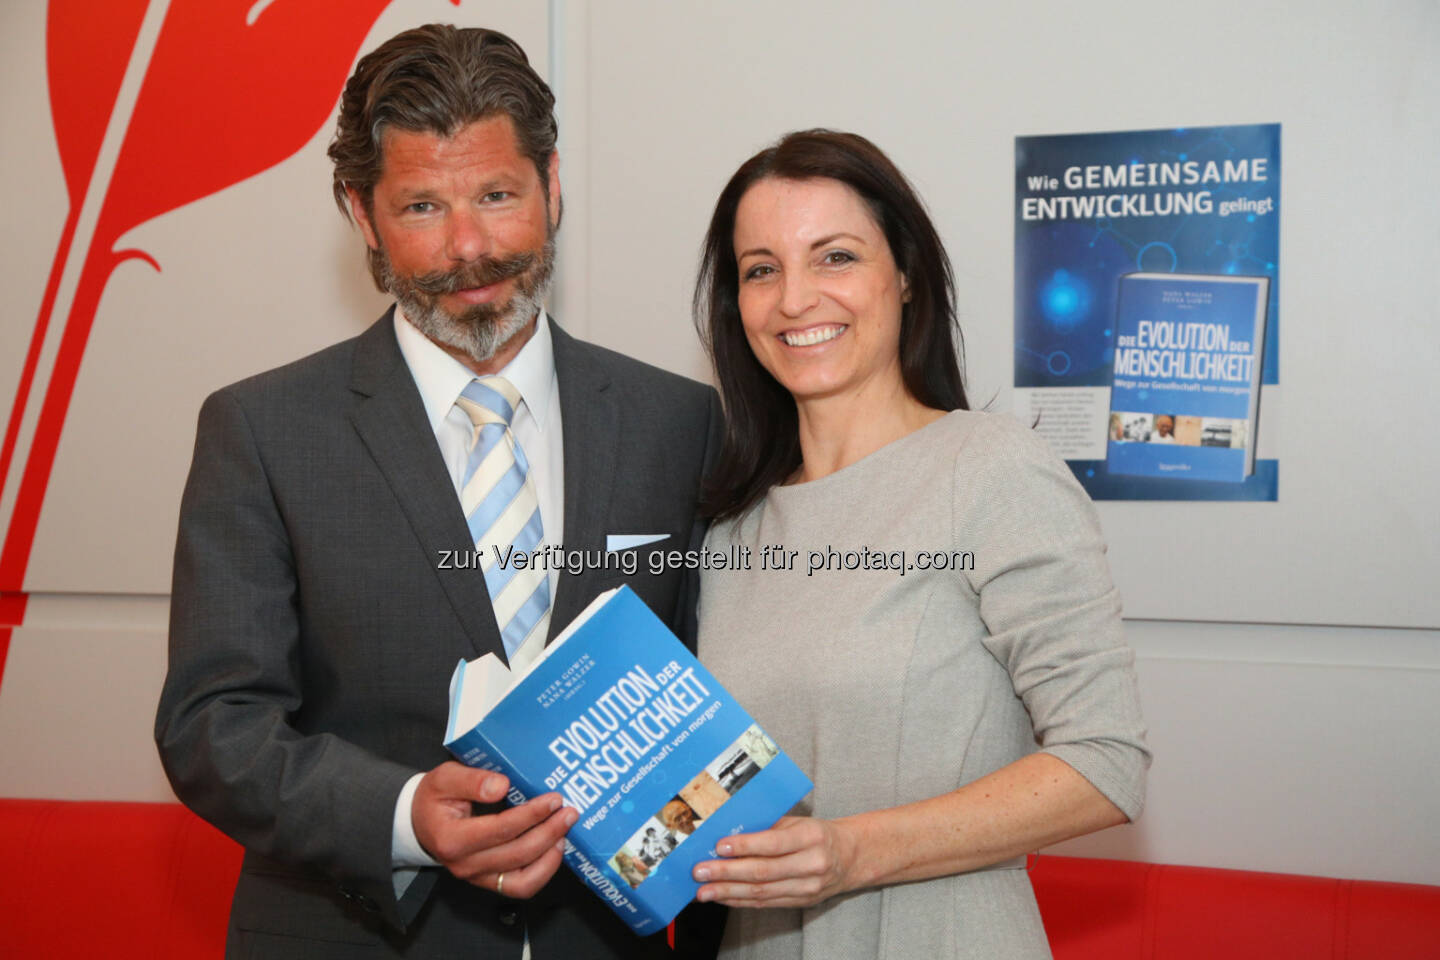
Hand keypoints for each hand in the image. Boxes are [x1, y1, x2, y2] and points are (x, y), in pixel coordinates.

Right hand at [412, 761, 575, 898]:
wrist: (421, 822)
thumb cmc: (434, 798)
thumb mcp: (444, 778)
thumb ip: (472, 780)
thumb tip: (502, 786)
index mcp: (452, 839)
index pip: (500, 829)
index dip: (530, 815)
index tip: (553, 799)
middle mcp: (464, 865)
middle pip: (516, 854)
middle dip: (548, 832)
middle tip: (568, 812)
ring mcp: (477, 877)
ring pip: (522, 880)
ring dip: (550, 856)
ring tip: (564, 831)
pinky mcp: (489, 881)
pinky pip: (521, 886)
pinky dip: (542, 871)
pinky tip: (554, 848)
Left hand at [692, 816, 858, 907]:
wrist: (850, 857)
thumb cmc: (817, 834)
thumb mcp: (798, 822)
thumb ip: (767, 826)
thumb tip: (728, 831)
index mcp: (811, 836)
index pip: (774, 843)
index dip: (745, 846)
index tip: (719, 846)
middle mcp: (812, 864)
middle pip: (764, 872)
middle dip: (727, 873)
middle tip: (701, 871)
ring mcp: (808, 887)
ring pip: (762, 892)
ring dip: (728, 892)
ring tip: (704, 891)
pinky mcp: (801, 902)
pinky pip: (766, 904)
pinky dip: (741, 901)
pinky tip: (723, 897)